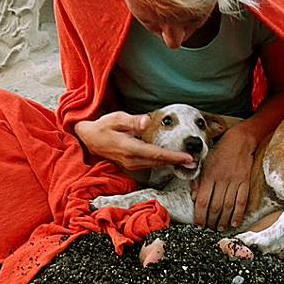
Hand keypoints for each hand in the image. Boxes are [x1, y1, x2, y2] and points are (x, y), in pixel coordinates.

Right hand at [74, 111, 193, 170]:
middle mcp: (132, 160)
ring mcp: (131, 164)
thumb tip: (146, 121)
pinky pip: (151, 165)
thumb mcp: (115, 118)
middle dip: (177, 162)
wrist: (88, 140)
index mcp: (130, 149)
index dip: (173, 157)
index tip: (187, 158)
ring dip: (171, 163)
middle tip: (195, 161)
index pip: (156, 154)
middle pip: (159, 162)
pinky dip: (163, 162)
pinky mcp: (132, 165)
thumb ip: (132, 120)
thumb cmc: (103, 126)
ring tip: (188, 161)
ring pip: (156, 165)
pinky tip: (172, 159)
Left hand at [192, 126, 256, 231]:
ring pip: (228, 206)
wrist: (239, 141)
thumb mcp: (204, 163)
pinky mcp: (245, 182)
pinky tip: (234, 222)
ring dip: (223, 220)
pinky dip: (238, 214)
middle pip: (215, 206)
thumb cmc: (219, 152)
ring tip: (219, 228)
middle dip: (211, 221)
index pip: (203, 201)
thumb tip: (194, 198)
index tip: (199, 225)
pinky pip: (242, 201)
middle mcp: (222, 180)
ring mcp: (235, 181)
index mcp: (209, 176)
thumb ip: (198, 181)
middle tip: (209, 229)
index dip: (200, 216)